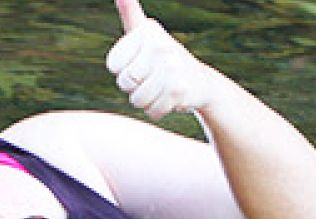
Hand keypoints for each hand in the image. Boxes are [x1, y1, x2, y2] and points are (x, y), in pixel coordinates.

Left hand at [105, 0, 223, 119]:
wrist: (200, 81)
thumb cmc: (162, 57)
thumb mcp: (144, 33)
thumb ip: (130, 12)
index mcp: (147, 31)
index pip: (115, 65)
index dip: (123, 71)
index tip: (139, 64)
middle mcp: (160, 45)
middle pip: (125, 82)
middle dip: (134, 88)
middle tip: (151, 79)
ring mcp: (171, 67)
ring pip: (137, 99)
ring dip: (145, 101)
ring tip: (159, 90)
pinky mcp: (180, 89)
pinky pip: (152, 111)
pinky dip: (157, 111)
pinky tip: (169, 100)